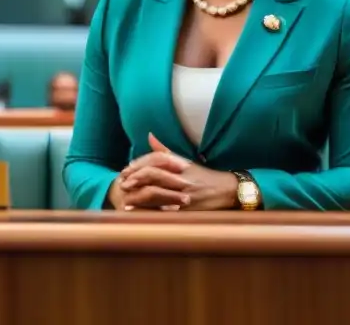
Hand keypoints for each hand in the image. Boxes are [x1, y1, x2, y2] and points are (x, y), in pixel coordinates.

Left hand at [114, 133, 238, 210]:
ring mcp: (183, 193)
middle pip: (153, 174)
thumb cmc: (204, 176)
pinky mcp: (186, 209)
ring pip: (157, 192)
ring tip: (125, 198)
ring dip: (138, 196)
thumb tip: (149, 136)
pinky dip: (150, 211)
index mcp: (180, 164)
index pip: (155, 160)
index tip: (127, 169)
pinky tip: (138, 213)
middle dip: (135, 178)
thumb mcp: (186, 161)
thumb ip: (165, 151)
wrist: (226, 191)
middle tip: (122, 183)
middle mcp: (181, 177)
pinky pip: (164, 210)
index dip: (139, 164)